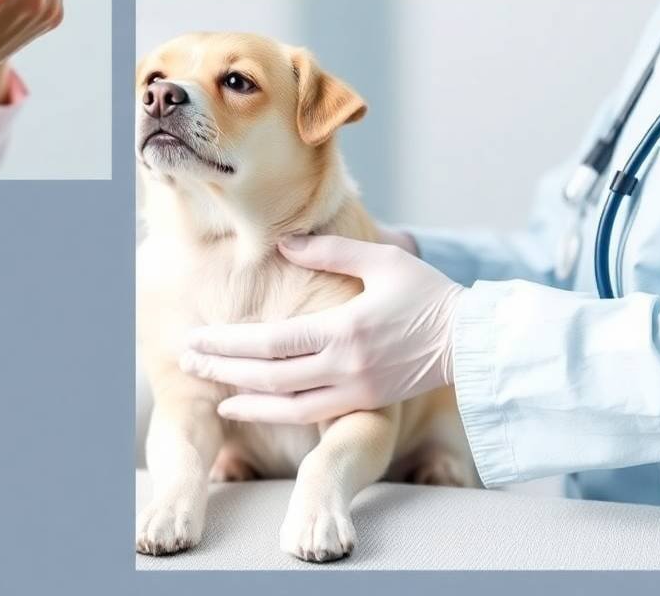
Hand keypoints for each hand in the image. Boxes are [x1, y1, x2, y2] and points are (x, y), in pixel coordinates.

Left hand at [181, 235, 461, 424]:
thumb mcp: (381, 259)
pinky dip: (272, 412)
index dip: (228, 343)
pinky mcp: (364, 404)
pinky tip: (246, 405)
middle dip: (223, 368)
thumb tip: (282, 244)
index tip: (197, 337)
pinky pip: (308, 415)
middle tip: (186, 358)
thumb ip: (328, 251)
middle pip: (268, 375)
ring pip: (284, 403)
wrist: (473, 342)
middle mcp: (344, 367)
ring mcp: (354, 391)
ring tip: (208, 387)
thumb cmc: (427, 293)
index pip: (271, 342)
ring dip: (242, 395)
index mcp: (345, 329)